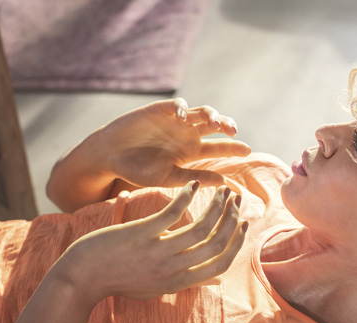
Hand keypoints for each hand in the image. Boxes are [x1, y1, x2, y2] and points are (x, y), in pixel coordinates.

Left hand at [54, 181, 246, 303]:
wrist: (81, 278)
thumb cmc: (119, 281)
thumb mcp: (158, 288)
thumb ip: (190, 282)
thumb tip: (219, 281)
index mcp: (179, 282)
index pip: (221, 264)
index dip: (237, 242)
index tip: (244, 223)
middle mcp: (173, 269)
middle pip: (216, 244)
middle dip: (233, 219)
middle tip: (236, 200)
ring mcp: (157, 251)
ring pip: (202, 227)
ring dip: (217, 205)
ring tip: (222, 190)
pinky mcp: (141, 234)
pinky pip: (173, 212)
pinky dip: (187, 196)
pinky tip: (193, 184)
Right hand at [96, 99, 250, 187]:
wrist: (110, 157)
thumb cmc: (138, 170)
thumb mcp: (169, 178)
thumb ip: (195, 178)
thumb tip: (225, 183)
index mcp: (191, 151)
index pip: (218, 148)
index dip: (233, 147)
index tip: (247, 151)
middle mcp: (187, 133)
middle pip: (214, 125)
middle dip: (226, 126)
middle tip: (233, 132)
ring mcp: (174, 120)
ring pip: (200, 112)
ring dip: (210, 115)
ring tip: (215, 124)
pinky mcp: (159, 110)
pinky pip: (176, 105)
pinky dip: (181, 109)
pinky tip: (182, 117)